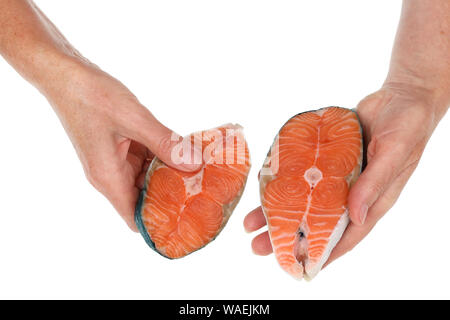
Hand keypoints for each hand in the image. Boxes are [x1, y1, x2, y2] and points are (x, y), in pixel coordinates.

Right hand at [45, 62, 200, 230]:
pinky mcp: (119, 147)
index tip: (185, 222)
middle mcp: (111, 174)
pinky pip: (145, 159)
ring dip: (169, 174)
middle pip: (144, 197)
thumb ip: (166, 143)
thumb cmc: (92, 96)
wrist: (66, 74)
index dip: (157, 225)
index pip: (134, 217)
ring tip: (200, 173)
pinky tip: (182, 151)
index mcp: (109, 177)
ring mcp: (114, 161)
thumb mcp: (134, 120)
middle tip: (204, 193)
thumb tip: (194, 164)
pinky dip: (162, 157)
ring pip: (147, 177)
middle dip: (172, 196)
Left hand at [244, 82, 441, 264]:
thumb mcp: (394, 154)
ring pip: (304, 198)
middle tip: (259, 246)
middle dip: (288, 235)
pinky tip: (263, 187)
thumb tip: (356, 217)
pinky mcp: (327, 157)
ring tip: (251, 223)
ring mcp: (337, 175)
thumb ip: (374, 184)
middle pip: (317, 220)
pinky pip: (303, 172)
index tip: (299, 266)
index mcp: (372, 200)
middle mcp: (351, 192)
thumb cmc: (407, 127)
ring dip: (277, 210)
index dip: (324, 252)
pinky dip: (285, 180)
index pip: (347, 235)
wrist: (400, 96)